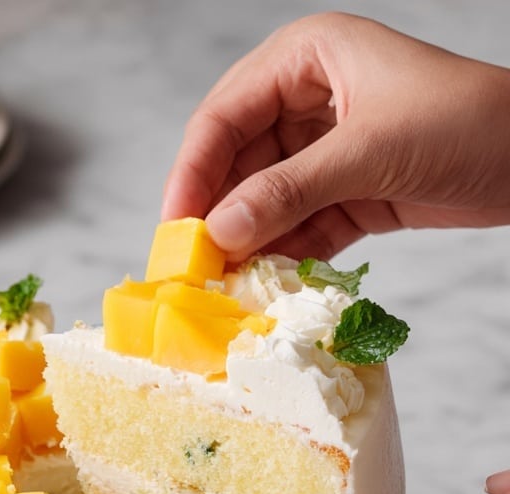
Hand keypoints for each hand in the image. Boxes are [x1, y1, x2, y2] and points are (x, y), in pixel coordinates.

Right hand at [162, 14, 509, 260]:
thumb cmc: (466, 124)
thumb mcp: (368, 154)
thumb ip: (288, 192)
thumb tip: (219, 233)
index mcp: (306, 57)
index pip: (225, 114)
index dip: (194, 171)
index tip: (175, 227)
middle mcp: (308, 99)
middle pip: (238, 162)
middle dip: (218, 215)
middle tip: (193, 269)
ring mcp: (327, 149)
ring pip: (265, 200)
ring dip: (248, 242)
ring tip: (226, 287)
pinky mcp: (348, 192)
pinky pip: (298, 226)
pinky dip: (284, 255)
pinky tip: (267, 285)